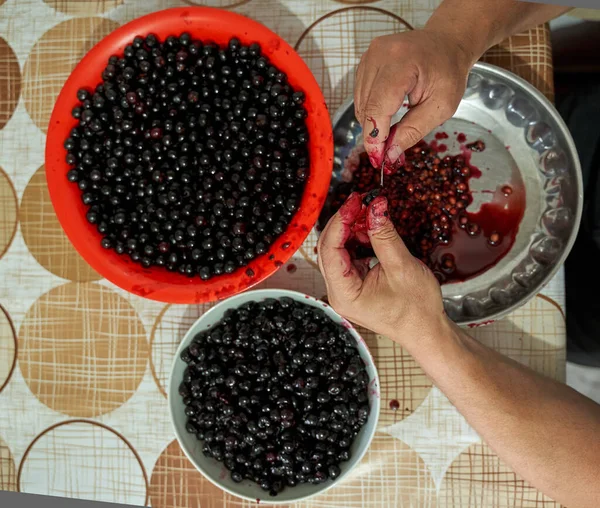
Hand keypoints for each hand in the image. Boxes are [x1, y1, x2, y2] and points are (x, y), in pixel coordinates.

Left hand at [317, 192, 445, 341]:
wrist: (427, 330)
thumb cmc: (416, 308)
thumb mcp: (402, 266)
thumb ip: (384, 235)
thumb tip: (375, 207)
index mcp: (344, 293)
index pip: (330, 249)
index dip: (341, 221)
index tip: (355, 201)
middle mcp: (338, 292)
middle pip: (329, 248)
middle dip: (344, 222)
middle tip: (362, 202)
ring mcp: (344, 288)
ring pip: (338, 250)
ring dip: (351, 230)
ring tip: (369, 215)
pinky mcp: (353, 284)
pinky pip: (348, 256)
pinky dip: (358, 240)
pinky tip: (370, 230)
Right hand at [354, 29, 474, 167]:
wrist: (447, 43)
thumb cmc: (448, 73)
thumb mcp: (441, 107)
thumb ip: (413, 131)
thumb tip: (389, 155)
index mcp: (402, 63)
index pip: (378, 107)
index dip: (375, 137)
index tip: (378, 160)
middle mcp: (379, 55)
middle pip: (365, 108)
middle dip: (374, 134)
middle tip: (387, 152)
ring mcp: (369, 55)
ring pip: (359, 104)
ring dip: (372, 123)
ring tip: (391, 129)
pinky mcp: (365, 60)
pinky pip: (360, 95)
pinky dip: (370, 110)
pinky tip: (386, 112)